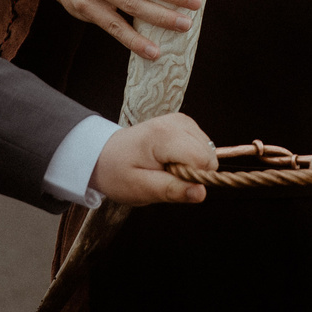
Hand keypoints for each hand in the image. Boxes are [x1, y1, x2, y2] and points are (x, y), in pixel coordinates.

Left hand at [90, 113, 216, 205]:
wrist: (104, 154)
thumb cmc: (119, 173)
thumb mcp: (141, 189)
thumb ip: (173, 190)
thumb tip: (202, 192)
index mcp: (164, 135)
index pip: (202, 160)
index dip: (193, 178)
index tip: (170, 181)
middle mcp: (177, 122)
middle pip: (207, 154)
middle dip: (192, 172)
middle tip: (164, 175)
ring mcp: (182, 120)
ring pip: (207, 150)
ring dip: (191, 166)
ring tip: (164, 167)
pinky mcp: (184, 123)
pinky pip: (201, 146)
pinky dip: (189, 158)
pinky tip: (169, 160)